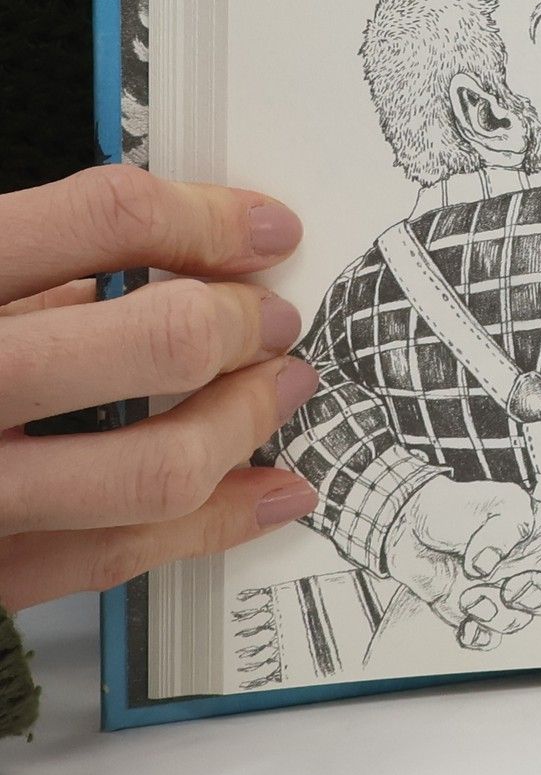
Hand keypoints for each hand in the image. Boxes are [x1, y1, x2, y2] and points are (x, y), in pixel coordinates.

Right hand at [0, 167, 317, 610]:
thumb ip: (21, 269)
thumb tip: (158, 254)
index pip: (102, 218)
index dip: (207, 217)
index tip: (262, 228)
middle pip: (155, 341)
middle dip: (241, 323)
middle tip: (271, 317)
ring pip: (156, 466)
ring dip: (246, 422)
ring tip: (280, 389)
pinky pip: (118, 556)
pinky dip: (216, 521)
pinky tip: (264, 488)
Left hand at [384, 475, 540, 648]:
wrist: (409, 524)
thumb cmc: (460, 506)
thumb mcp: (496, 501)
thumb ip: (503, 529)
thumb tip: (487, 566)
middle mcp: (529, 569)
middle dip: (535, 599)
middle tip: (511, 587)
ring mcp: (501, 592)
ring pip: (516, 621)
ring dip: (494, 613)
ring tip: (468, 592)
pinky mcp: (472, 612)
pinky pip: (485, 637)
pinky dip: (477, 636)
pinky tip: (466, 626)